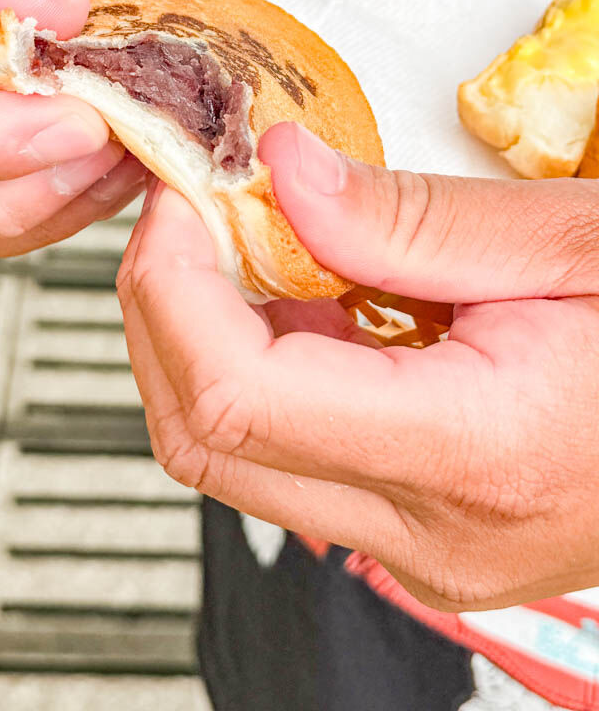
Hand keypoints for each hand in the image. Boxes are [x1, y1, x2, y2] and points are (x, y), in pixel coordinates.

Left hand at [117, 122, 598, 612]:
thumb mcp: (571, 242)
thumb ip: (412, 218)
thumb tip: (280, 171)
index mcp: (476, 452)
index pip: (235, 395)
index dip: (172, 283)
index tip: (179, 193)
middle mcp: (431, 531)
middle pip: (204, 440)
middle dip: (163, 308)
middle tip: (191, 206)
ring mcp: (422, 549)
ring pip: (232, 456)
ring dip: (208, 335)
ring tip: (258, 240)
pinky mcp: (421, 532)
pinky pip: (288, 456)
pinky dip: (264, 366)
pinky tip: (312, 297)